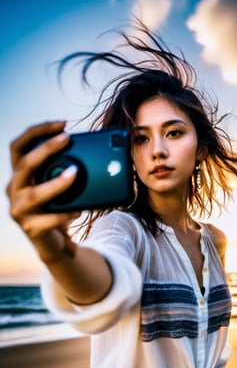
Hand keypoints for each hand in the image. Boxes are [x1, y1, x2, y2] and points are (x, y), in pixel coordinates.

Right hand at [6, 121, 79, 262]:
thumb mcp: (60, 186)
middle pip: (23, 164)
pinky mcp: (30, 229)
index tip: (62, 124)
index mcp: (20, 175)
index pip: (19, 146)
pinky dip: (65, 214)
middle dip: (45, 148)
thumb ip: (66, 169)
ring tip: (74, 174)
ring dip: (55, 182)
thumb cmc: (58, 208)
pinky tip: (79, 210)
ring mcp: (19, 210)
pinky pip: (48, 219)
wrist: (55, 243)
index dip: (37, 132)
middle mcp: (14, 189)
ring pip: (33, 194)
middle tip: (67, 138)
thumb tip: (92, 151)